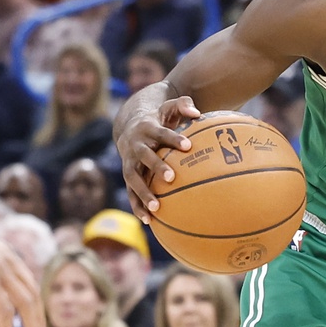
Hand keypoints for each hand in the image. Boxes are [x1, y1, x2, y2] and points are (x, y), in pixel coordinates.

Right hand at [0, 210, 44, 326]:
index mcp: (9, 256)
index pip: (31, 284)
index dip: (36, 306)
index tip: (35, 322)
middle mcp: (9, 262)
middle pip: (34, 294)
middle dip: (39, 319)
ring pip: (25, 302)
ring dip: (31, 325)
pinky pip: (4, 308)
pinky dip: (7, 326)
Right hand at [119, 94, 200, 218]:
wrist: (129, 126)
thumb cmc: (158, 118)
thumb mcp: (169, 107)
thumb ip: (183, 105)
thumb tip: (197, 112)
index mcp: (148, 129)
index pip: (161, 133)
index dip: (173, 139)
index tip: (187, 146)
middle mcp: (136, 146)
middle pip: (145, 157)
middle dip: (157, 166)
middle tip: (171, 178)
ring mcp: (129, 162)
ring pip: (133, 179)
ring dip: (143, 193)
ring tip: (156, 208)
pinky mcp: (128, 176)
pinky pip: (131, 193)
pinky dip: (137, 206)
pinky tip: (148, 221)